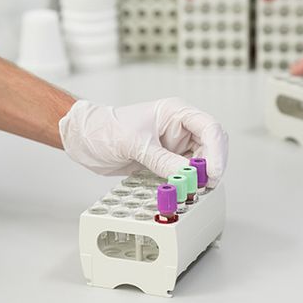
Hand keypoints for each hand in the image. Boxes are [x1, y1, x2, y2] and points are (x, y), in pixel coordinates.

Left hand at [59, 97, 227, 186]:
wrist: (85, 140)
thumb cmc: (105, 129)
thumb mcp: (135, 144)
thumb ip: (162, 160)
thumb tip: (187, 176)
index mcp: (176, 112)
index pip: (209, 128)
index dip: (216, 151)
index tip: (213, 171)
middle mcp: (179, 127)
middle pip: (211, 146)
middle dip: (212, 165)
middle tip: (207, 183)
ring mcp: (175, 145)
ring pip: (201, 162)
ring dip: (200, 176)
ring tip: (193, 188)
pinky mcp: (167, 160)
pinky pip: (186, 173)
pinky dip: (188, 182)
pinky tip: (182, 189)